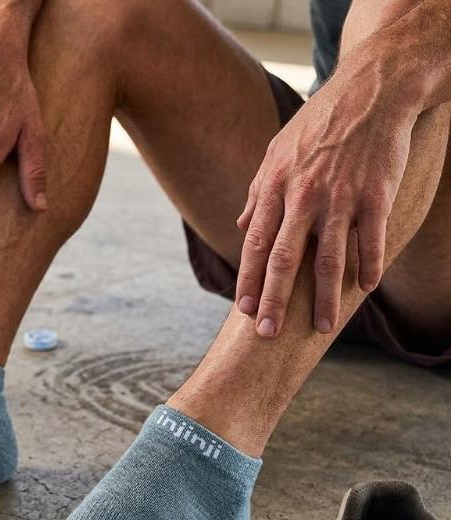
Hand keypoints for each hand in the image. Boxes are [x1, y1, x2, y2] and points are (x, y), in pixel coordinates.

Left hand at [235, 52, 418, 337]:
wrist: (373, 87)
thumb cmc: (319, 123)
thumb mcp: (277, 152)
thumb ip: (259, 192)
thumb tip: (241, 223)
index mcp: (275, 187)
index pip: (255, 244)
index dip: (249, 279)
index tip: (244, 310)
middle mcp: (304, 196)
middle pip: (283, 259)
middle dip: (274, 300)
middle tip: (268, 334)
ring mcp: (341, 197)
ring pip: (328, 259)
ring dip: (324, 298)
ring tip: (322, 327)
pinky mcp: (376, 194)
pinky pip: (372, 239)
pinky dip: (369, 266)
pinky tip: (365, 289)